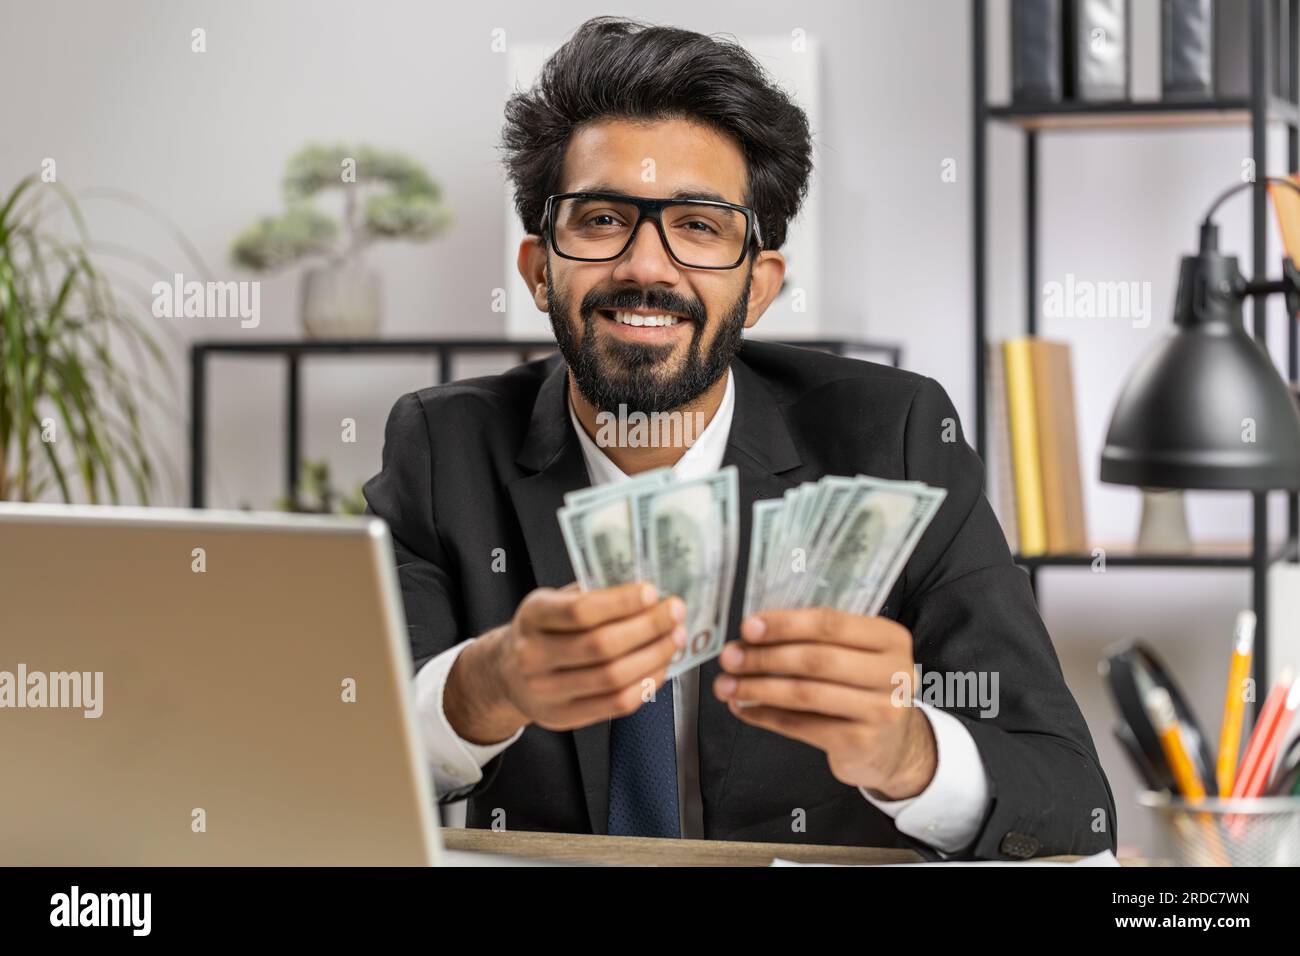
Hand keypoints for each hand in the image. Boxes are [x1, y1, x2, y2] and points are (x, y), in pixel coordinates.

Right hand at [445, 581, 686, 742]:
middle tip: (674, 613)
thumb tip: (647, 590)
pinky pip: (615, 705)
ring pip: (612, 678)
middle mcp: (533, 656)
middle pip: (601, 646)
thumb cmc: (543, 630)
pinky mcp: (564, 717)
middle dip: (647, 628)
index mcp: (532, 616)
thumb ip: (593, 594)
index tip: (652, 592)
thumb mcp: (555, 601)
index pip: (579, 611)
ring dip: (653, 657)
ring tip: (674, 639)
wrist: (507, 673)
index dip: (620, 602)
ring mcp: (546, 692)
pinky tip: (660, 666)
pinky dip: (645, 684)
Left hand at [712, 607, 936, 798]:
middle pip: (816, 659)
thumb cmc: (862, 689)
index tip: (748, 628)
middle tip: (730, 658)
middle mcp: (893, 673)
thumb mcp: (855, 656)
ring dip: (758, 688)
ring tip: (726, 685)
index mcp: (890, 638)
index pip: (831, 624)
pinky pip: (802, 726)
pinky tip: (744, 708)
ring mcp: (882, 711)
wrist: (893, 746)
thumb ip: (814, 641)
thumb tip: (750, 636)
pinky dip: (766, 716)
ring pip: (805, 694)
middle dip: (765, 657)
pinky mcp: (861, 743)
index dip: (785, 624)